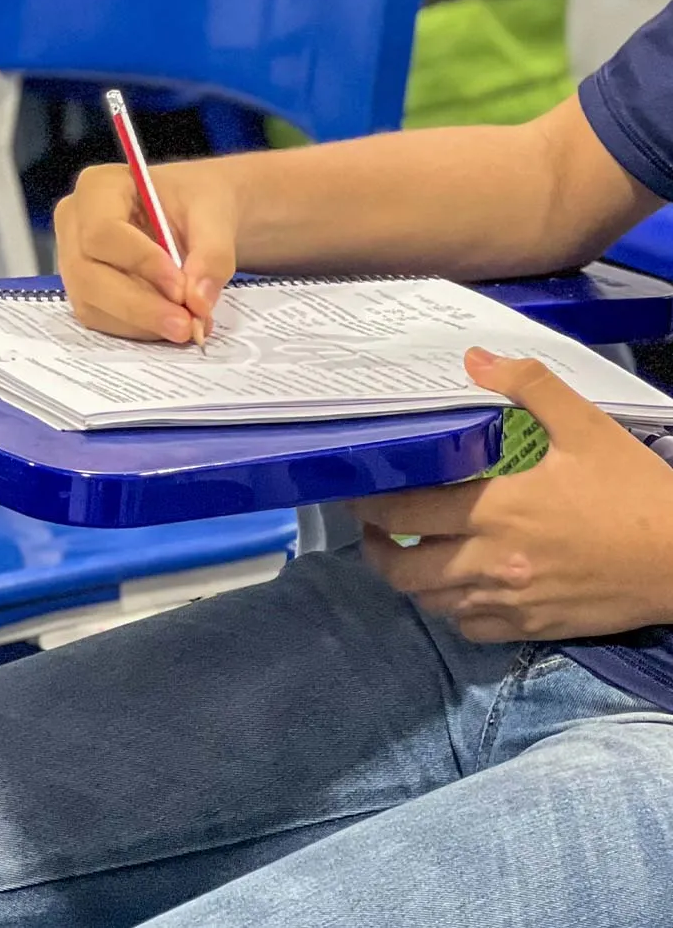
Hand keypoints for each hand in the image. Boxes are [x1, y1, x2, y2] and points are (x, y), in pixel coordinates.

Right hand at [55, 161, 240, 343]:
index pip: (103, 231)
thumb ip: (212, 253)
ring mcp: (74, 261)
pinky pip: (102, 320)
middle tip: (186, 325)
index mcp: (99, 187)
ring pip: (93, 305)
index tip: (181, 288)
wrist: (197, 214)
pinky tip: (171, 324)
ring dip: (142, 324)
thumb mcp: (215, 213)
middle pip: (89, 274)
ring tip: (188, 326)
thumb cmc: (198, 201)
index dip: (140, 263)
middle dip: (140, 306)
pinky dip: (140, 330)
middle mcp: (74, 224)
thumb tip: (198, 301)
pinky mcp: (85, 292)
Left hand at [357, 348, 672, 642]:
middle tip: (374, 526)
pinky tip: (456, 587)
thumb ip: (528, 386)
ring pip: (431, 601)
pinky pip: (469, 628)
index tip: (355, 493)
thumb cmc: (632, 491)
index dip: (368, 505)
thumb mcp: (585, 426)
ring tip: (408, 553)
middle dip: (376, 547)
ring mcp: (509, 600)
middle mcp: (489, 561)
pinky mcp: (531, 628)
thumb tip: (474, 359)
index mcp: (494, 510)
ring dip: (410, 578)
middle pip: (403, 567)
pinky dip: (451, 609)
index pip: (404, 512)